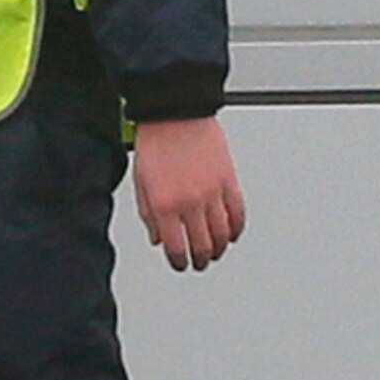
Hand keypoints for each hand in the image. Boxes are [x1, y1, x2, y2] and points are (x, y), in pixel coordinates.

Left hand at [132, 116, 245, 270]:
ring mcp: (213, 194)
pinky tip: (230, 234)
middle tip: (197, 263)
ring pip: (222, 235)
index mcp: (163, 203)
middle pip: (202, 246)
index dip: (178, 262)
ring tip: (213, 252)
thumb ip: (148, 213)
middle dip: (199, 260)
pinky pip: (238, 215)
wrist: (175, 115)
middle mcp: (190, 202)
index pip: (175, 247)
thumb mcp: (140, 181)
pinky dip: (236, 229)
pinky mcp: (230, 183)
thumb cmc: (154, 142)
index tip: (180, 265)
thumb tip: (157, 238)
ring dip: (218, 249)